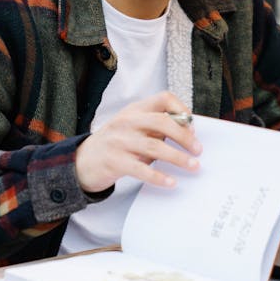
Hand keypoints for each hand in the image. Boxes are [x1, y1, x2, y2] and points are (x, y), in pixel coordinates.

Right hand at [74, 92, 201, 194]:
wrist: (81, 161)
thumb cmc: (115, 144)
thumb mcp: (132, 127)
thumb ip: (154, 127)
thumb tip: (188, 134)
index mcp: (134, 110)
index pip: (163, 98)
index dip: (181, 109)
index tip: (192, 126)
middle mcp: (127, 121)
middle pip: (162, 122)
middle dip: (184, 136)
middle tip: (198, 150)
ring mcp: (119, 141)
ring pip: (155, 146)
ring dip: (178, 158)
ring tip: (193, 166)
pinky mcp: (114, 161)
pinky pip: (141, 169)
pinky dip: (159, 176)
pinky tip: (171, 182)